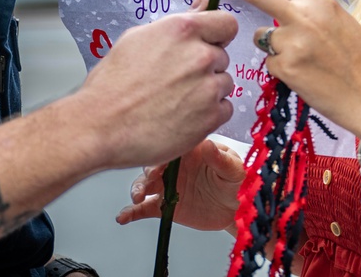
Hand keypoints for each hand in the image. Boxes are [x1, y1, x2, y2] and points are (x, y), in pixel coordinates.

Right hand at [71, 4, 238, 169]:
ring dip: (208, 90)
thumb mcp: (138, 38)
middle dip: (205, 66)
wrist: (100, 125)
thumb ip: (177, 23)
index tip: (209, 43)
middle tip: (177, 79)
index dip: (218, 34)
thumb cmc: (113, 83)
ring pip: (224, 84)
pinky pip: (225, 109)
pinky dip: (209, 114)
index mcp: (183, 30)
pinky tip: (183, 116)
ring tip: (176, 100)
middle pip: (222, 56)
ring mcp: (208, 88)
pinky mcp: (210, 117)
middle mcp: (200, 55)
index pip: (227, 23)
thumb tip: (201, 6)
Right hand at [116, 139, 244, 231]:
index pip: (171, 145)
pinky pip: (144, 208)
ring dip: (137, 189)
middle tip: (149, 180)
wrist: (236, 209)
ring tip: (137, 197)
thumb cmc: (236, 182)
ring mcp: (168, 185)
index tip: (160, 161)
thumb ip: (220, 158)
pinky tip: (124, 216)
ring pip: (145, 184)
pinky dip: (132, 212)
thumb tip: (208, 144)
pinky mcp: (165, 205)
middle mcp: (175, 166)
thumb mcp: (234, 168)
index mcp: (190, 151)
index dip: (162, 151)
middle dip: (148, 170)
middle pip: (154, 164)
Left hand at [195, 0, 360, 135]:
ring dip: (273, 46)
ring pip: (262, 36)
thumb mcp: (342, 23)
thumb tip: (281, 3)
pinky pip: (270, 63)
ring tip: (307, 62)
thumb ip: (311, 10)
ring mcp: (292, 41)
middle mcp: (303, 15)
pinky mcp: (285, 67)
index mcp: (320, 1)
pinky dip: (282, 69)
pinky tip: (306, 78)